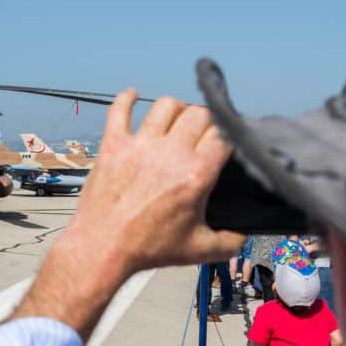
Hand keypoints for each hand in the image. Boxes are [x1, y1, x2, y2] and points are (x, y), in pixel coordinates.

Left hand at [64, 90, 244, 278]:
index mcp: (195, 175)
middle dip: (206, 121)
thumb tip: (242, 237)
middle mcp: (170, 154)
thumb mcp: (198, 250)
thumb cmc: (146, 249)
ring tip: (175, 119)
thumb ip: (228, 242)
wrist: (102, 249)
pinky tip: (132, 96)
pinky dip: (126, 99)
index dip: (228, 136)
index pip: (224, 135)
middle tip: (202, 133)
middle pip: (199, 114)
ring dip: (176, 109)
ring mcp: (140, 146)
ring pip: (166, 105)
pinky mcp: (114, 145)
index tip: (225, 142)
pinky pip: (119, 110)